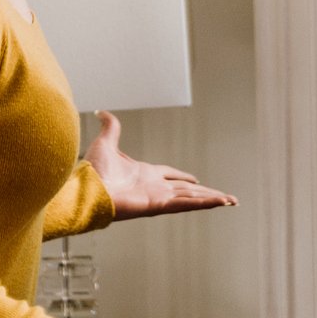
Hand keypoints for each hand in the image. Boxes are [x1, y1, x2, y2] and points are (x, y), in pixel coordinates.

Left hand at [84, 109, 236, 219]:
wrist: (85, 189)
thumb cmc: (92, 171)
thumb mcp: (106, 143)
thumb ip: (111, 127)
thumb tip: (102, 111)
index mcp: (145, 174)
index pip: (170, 176)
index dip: (183, 177)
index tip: (196, 179)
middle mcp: (154, 188)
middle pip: (188, 190)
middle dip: (208, 192)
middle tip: (226, 197)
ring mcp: (158, 198)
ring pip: (192, 198)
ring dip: (213, 198)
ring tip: (231, 201)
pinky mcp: (159, 205)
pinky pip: (186, 204)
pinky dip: (205, 203)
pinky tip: (221, 202)